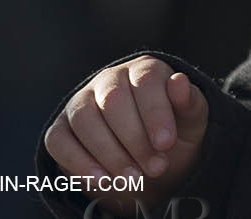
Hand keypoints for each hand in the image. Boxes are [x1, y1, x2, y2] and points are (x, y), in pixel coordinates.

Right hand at [43, 56, 208, 211]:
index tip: (166, 144)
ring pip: (84, 119)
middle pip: (113, 100)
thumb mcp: (191, 123)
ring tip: (133, 178)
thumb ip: (190, 103)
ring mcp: (81, 102)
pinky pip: (59, 141)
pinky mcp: (61, 129)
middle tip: (156, 168)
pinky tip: (103, 180)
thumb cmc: (171, 137)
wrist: (147, 165)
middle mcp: (109, 79)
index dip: (155, 112)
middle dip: (135, 138)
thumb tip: (180, 83)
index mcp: (144, 70)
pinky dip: (79, 162)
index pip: (145, 80)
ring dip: (110, 152)